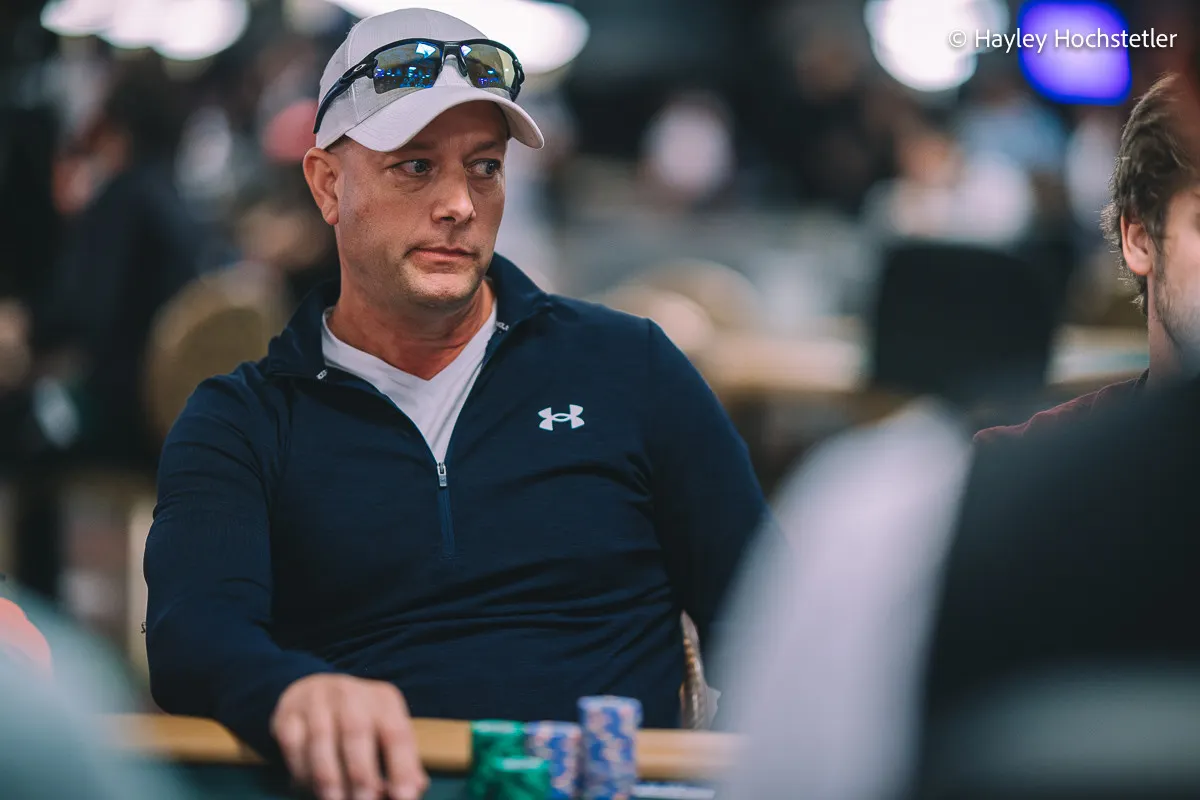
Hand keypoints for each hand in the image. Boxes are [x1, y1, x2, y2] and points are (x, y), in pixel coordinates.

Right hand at [271, 674, 428, 799]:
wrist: (313, 691)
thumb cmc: (359, 721)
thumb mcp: (385, 732)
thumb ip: (401, 761)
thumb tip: (414, 789)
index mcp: (384, 700)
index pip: (397, 733)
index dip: (401, 767)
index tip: (404, 797)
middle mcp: (351, 693)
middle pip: (356, 732)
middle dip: (361, 774)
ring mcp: (317, 700)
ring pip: (321, 740)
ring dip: (328, 778)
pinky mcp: (288, 713)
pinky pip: (294, 746)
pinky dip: (301, 771)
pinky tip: (308, 787)